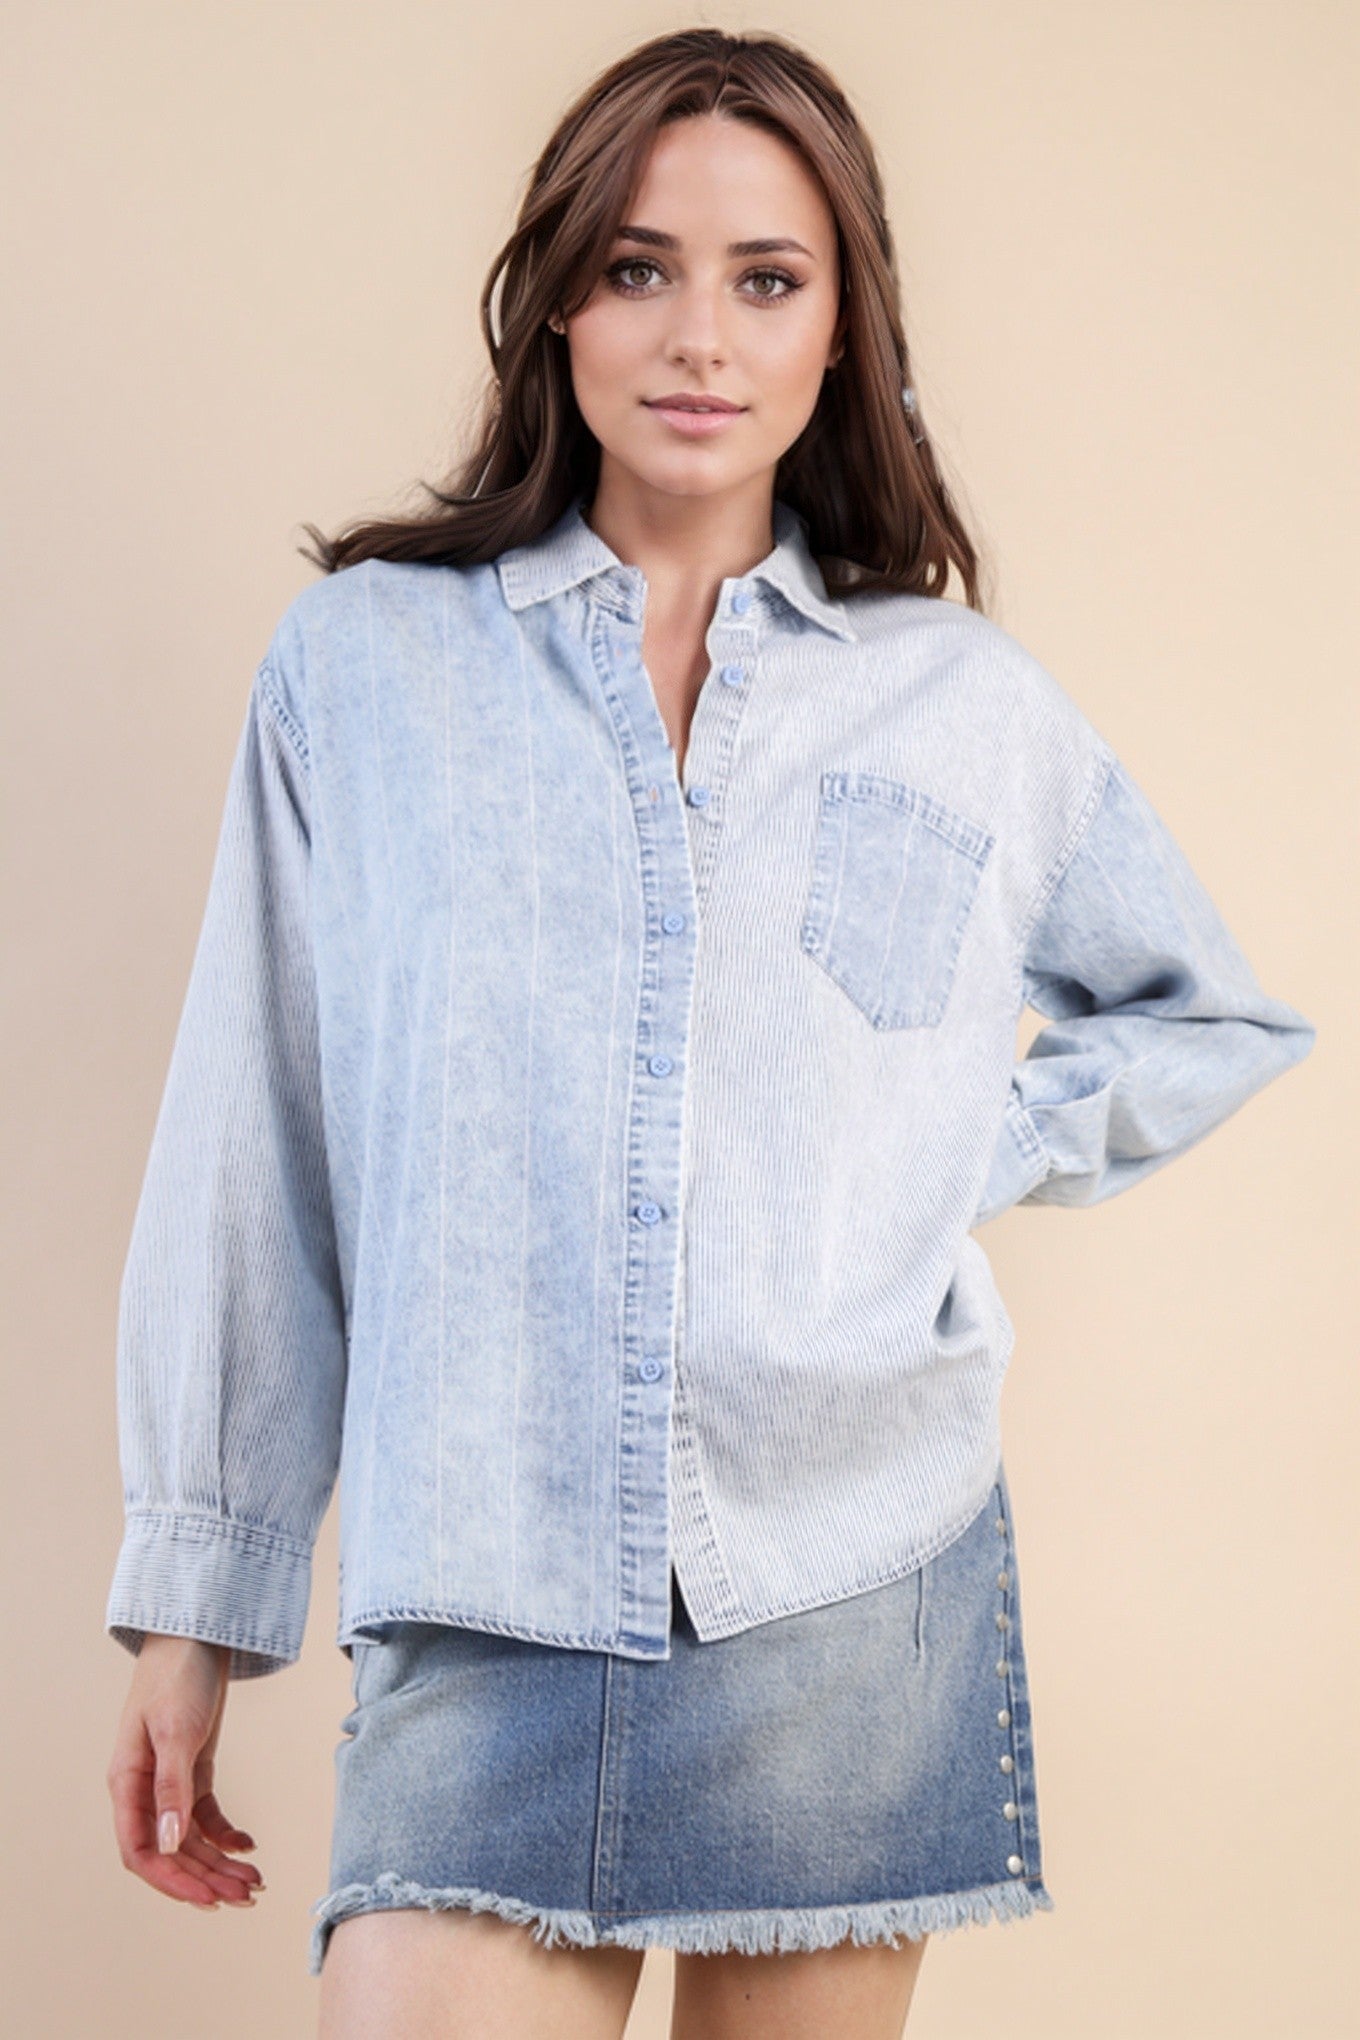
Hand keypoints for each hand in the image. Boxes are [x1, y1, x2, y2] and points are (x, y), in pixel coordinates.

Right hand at [107, 1635, 265, 1911]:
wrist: (196, 1632)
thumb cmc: (176, 1675)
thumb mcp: (176, 1730)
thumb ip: (172, 1788)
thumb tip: (170, 1847)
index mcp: (127, 1781)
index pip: (139, 1850)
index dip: (171, 1881)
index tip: (207, 1899)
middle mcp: (144, 1788)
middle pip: (170, 1851)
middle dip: (205, 1877)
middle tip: (246, 1896)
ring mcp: (169, 1779)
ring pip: (190, 1838)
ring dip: (219, 1862)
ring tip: (254, 1880)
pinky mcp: (193, 1767)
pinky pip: (205, 1814)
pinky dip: (225, 1833)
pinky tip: (248, 1845)